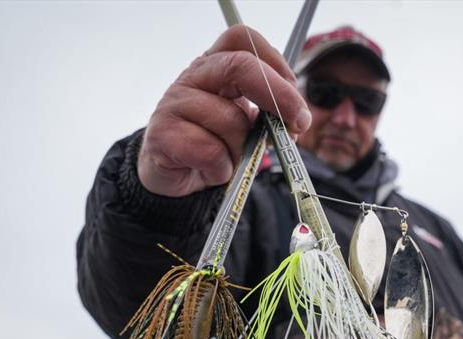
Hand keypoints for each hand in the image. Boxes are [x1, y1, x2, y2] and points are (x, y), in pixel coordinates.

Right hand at [138, 25, 311, 196]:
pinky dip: (222, 168)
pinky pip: (211, 152)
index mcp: (215, 66)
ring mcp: (174, 103)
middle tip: (300, 123)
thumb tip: (295, 122)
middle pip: (239, 66)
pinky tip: (212, 170)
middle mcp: (193, 76)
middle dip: (278, 96)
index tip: (294, 88)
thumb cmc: (216, 145)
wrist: (176, 176)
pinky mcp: (163, 135)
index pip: (242, 39)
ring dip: (243, 149)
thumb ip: (269, 114)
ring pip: (231, 121)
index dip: (274, 60)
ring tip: (230, 158)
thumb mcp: (246, 124)